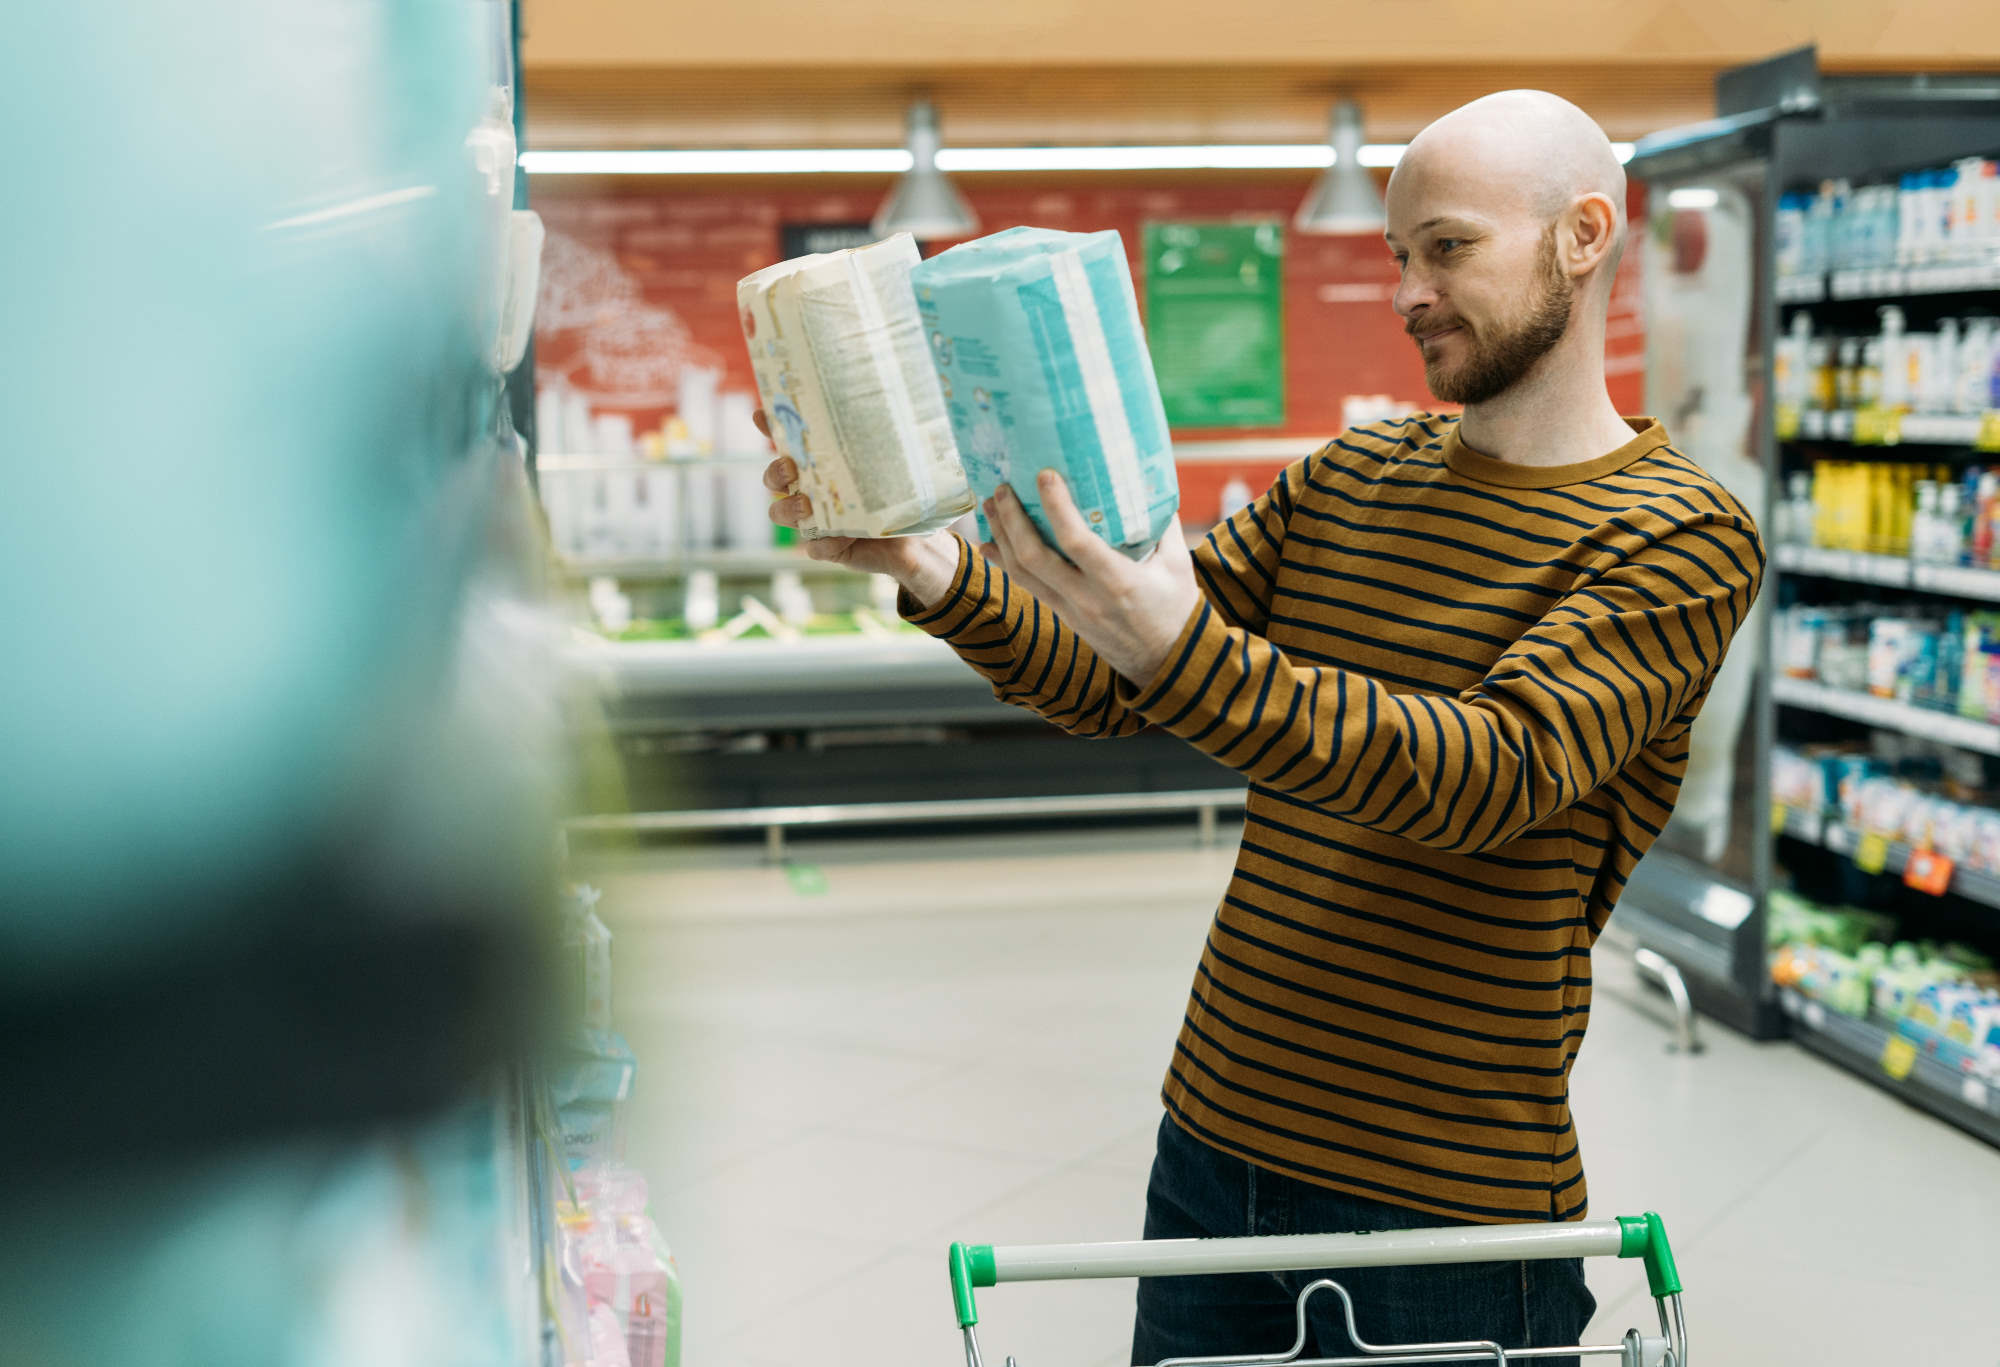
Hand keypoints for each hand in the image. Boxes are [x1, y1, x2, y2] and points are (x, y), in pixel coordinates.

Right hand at [754, 409, 958, 607]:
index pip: (787, 441)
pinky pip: (814, 547)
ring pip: (780, 513)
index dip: (770, 426)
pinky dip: (825, 542)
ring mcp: (814, 520)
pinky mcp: (828, 548)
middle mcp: (809, 489)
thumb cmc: (902, 494)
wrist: (916, 537)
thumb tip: (896, 404)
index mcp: (821, 463)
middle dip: (775, 471)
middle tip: (792, 469)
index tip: (761, 414)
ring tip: (809, 505)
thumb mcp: (894, 463)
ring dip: (789, 508)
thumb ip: (886, 441)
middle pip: (773, 477)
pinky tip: (843, 536)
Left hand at [982, 471, 1200, 683]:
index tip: (1044, 476)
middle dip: (1012, 520)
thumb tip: (1148, 484)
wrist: (1166, 664)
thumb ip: (1164, 525)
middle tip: (1003, 488)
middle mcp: (1087, 599)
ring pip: (1022, 574)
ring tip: (989, 506)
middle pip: (1034, 558)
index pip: (1077, 542)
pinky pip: (1027, 587)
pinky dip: (1005, 563)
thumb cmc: (1176, 610)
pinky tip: (991, 543)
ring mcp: (1070, 610)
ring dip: (1001, 537)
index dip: (1056, 508)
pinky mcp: (1063, 616)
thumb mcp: (1178, 565)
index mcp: (1118, 582)